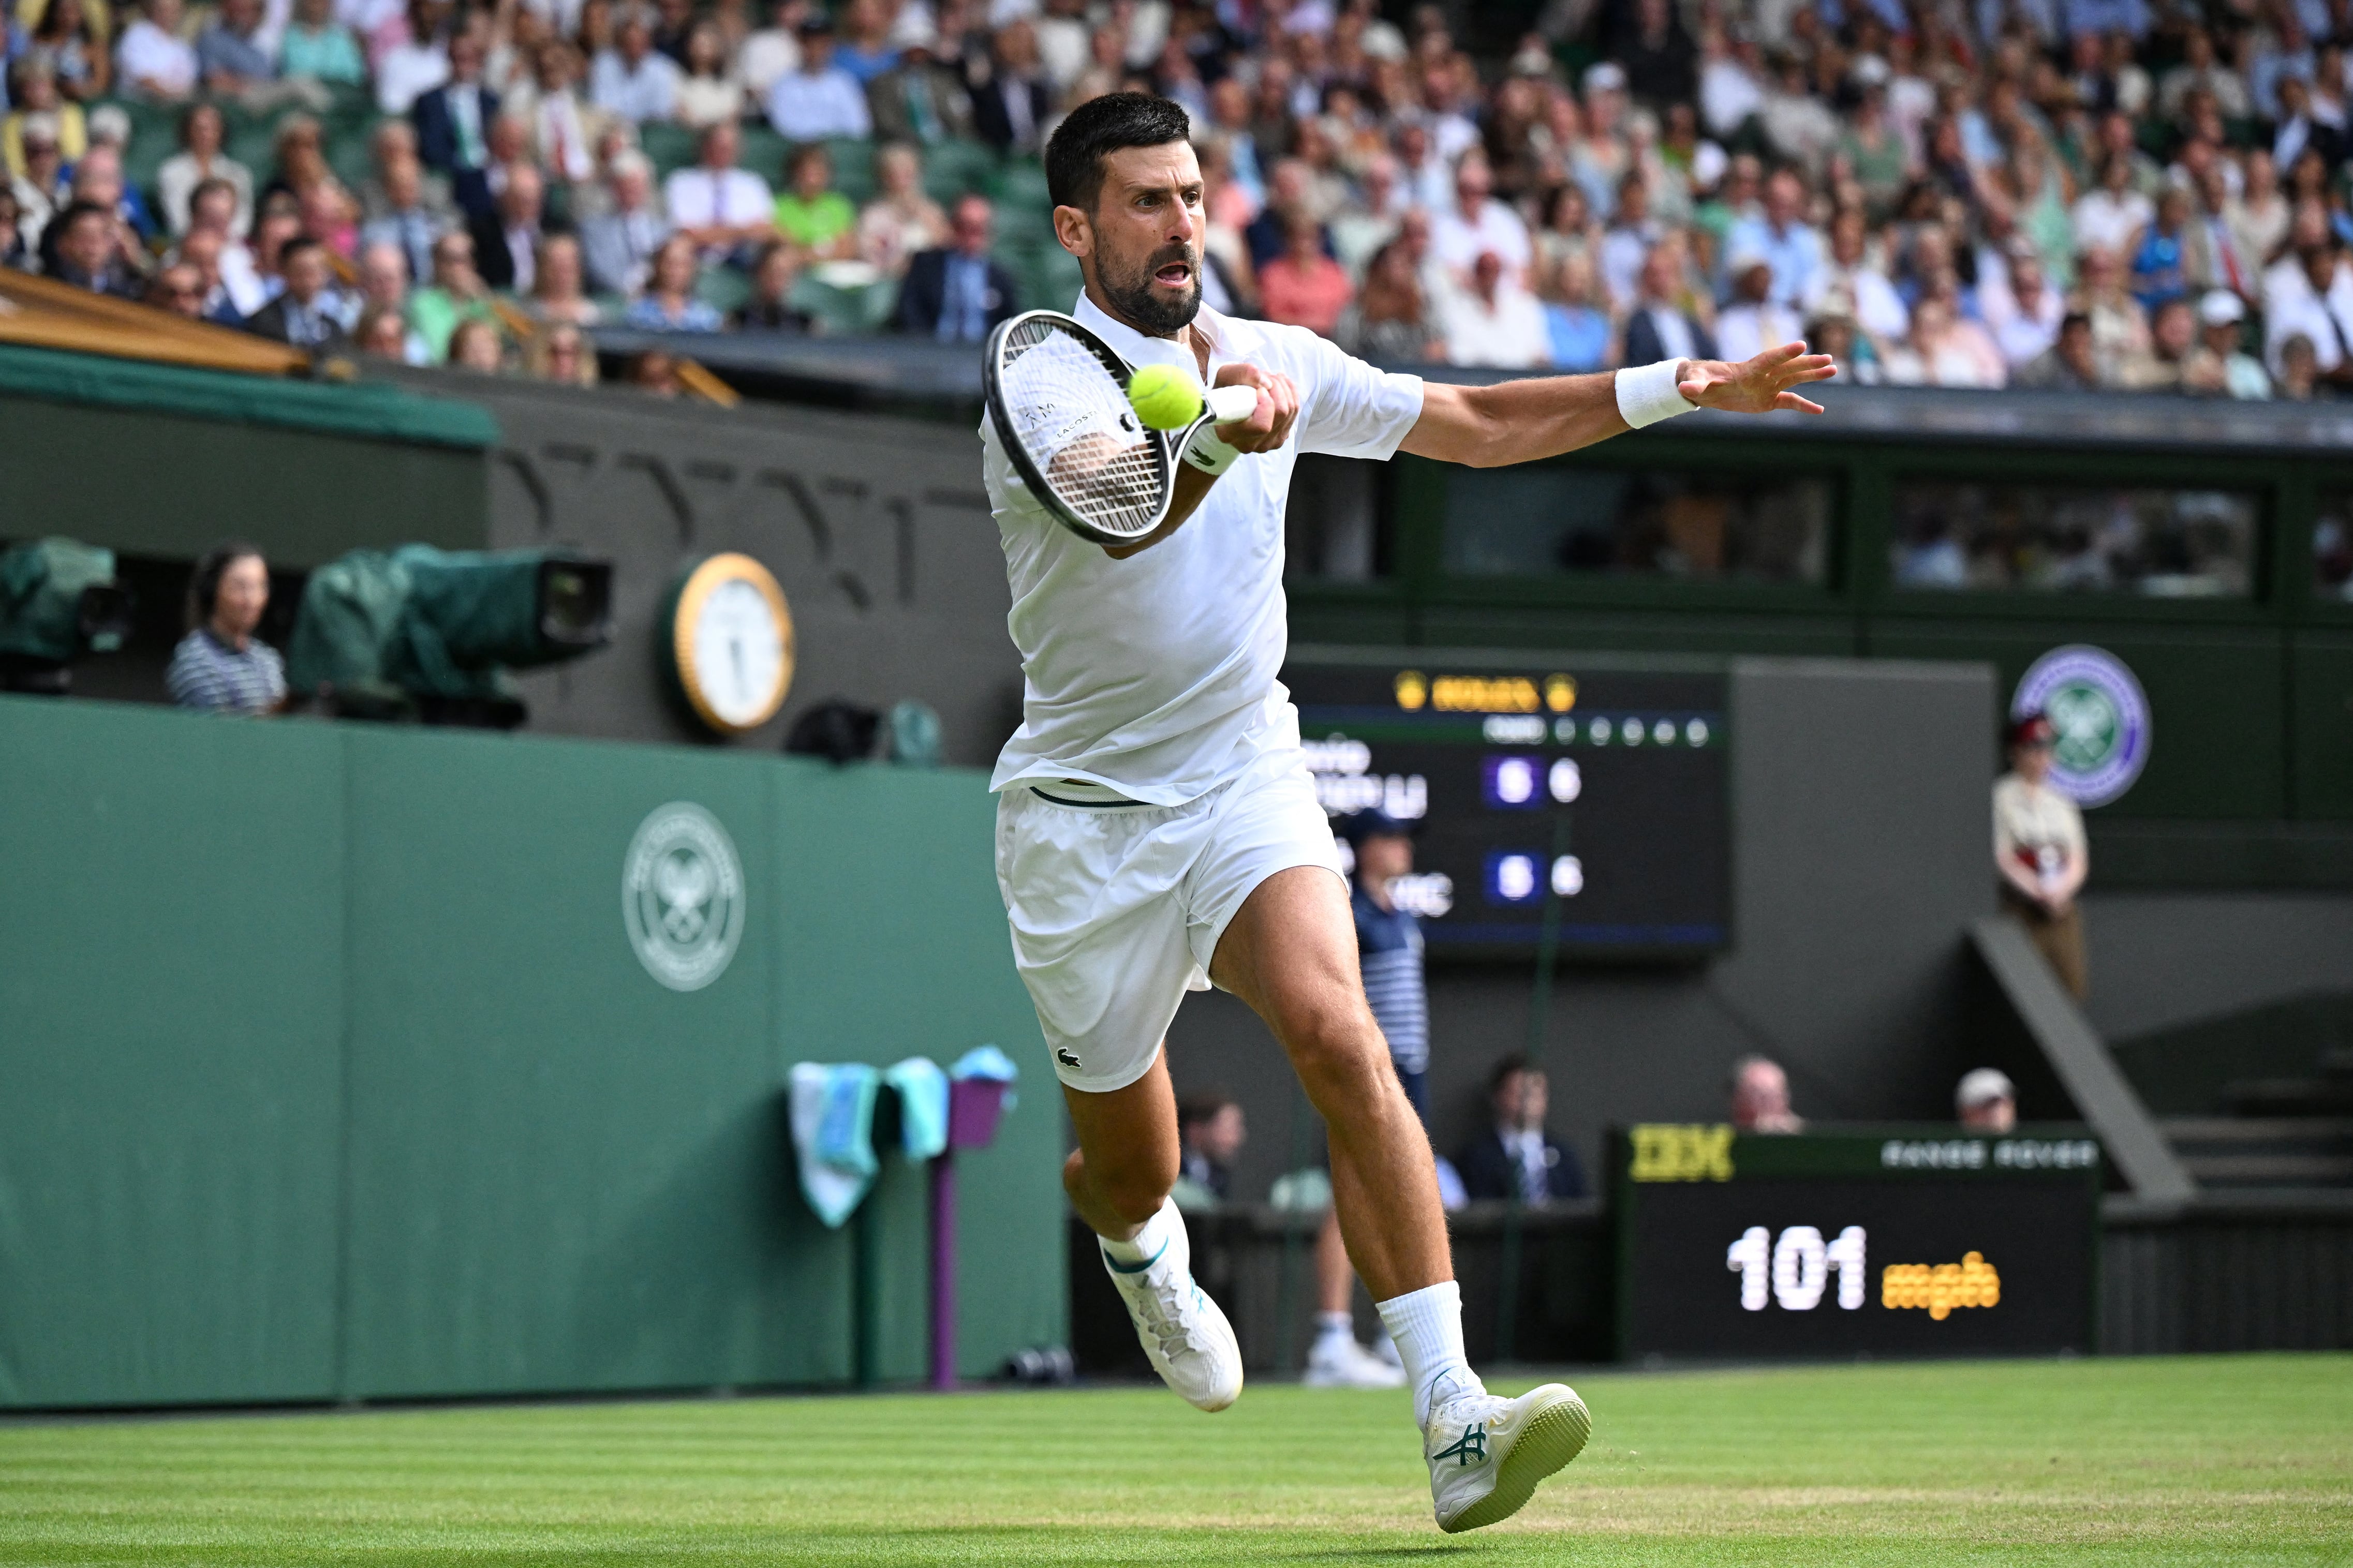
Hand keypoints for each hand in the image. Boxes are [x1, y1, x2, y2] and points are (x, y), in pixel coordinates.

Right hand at [1211, 360, 1299, 452]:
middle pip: (1281, 414)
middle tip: (1266, 377)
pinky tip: (1280, 387)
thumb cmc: (1224, 391)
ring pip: (1290, 412)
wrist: (1227, 406)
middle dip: (1277, 387)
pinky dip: (1290, 395)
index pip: (1262, 426)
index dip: (1267, 404)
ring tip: (1271, 380)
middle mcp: (1249, 444)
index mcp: (1230, 434)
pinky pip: (1294, 414)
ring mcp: (1266, 445)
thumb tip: (1267, 382)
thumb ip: (1243, 373)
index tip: (1259, 389)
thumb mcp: (1226, 375)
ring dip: (1284, 388)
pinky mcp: (1278, 439)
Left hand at [1677, 342, 1836, 414]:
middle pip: (1788, 368)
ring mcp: (1767, 386)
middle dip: (1807, 364)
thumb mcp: (1696, 382)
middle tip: (1828, 359)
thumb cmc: (1698, 379)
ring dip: (1812, 376)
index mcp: (1746, 370)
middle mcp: (1761, 376)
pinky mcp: (1768, 400)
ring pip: (1794, 380)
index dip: (1783, 353)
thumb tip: (1685, 389)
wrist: (1703, 386)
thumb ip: (1695, 385)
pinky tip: (1819, 410)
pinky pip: (1789, 402)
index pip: (1768, 360)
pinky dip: (1803, 406)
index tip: (1801, 345)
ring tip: (1833, 369)